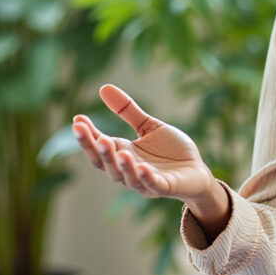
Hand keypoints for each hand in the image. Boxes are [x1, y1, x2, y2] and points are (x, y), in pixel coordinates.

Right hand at [72, 85, 227, 225]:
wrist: (198, 171)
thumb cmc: (171, 151)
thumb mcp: (148, 126)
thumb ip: (127, 110)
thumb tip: (103, 87)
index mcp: (123, 153)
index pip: (99, 146)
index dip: (87, 135)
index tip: (77, 120)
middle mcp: (129, 170)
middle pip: (105, 163)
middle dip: (94, 147)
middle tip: (83, 130)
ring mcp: (146, 180)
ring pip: (125, 176)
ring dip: (117, 162)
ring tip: (108, 143)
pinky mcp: (165, 187)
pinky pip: (152, 184)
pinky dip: (145, 177)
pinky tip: (140, 166)